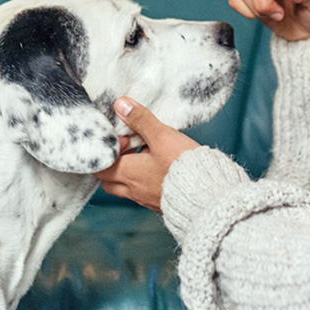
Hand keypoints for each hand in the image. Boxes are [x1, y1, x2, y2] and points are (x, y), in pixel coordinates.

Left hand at [95, 97, 198, 212]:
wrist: (208, 194)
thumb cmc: (184, 165)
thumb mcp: (163, 136)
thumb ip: (141, 120)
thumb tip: (121, 104)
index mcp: (129, 173)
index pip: (101, 166)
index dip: (109, 150)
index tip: (126, 139)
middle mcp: (133, 190)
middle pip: (108, 181)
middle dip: (114, 164)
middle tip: (130, 149)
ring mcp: (146, 200)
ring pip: (125, 188)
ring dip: (129, 174)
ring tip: (148, 157)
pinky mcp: (160, 204)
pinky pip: (143, 195)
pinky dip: (144, 183)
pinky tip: (160, 171)